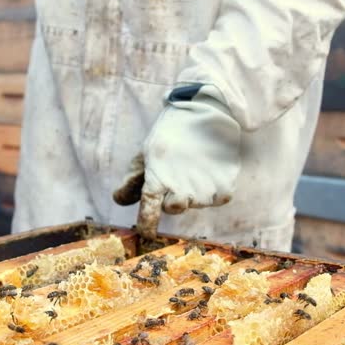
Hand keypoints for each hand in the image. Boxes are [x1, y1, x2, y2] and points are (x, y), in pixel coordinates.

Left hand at [113, 85, 240, 237]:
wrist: (210, 110)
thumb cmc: (171, 133)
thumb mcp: (146, 152)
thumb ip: (133, 179)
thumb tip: (118, 200)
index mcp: (156, 179)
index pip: (148, 211)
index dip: (146, 224)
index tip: (147, 234)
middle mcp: (180, 190)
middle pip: (173, 209)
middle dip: (172, 197)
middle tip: (177, 174)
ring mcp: (204, 191)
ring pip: (195, 203)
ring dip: (193, 191)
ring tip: (195, 165)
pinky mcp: (225, 188)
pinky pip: (216, 199)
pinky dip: (213, 189)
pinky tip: (210, 170)